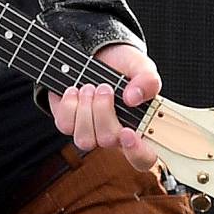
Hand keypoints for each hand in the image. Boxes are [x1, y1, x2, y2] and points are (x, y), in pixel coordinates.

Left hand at [48, 42, 161, 172]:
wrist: (98, 55)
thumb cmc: (124, 66)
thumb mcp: (142, 67)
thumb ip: (148, 80)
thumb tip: (133, 99)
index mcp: (139, 128)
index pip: (144, 159)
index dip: (138, 153)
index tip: (128, 132)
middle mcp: (115, 135)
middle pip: (108, 142)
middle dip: (103, 111)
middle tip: (105, 87)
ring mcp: (91, 132)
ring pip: (84, 140)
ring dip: (86, 110)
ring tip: (90, 88)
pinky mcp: (70, 124)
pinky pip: (65, 126)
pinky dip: (69, 105)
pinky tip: (75, 90)